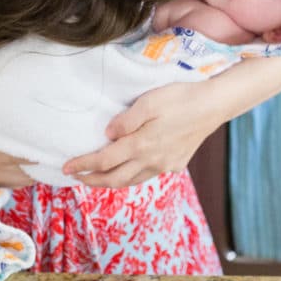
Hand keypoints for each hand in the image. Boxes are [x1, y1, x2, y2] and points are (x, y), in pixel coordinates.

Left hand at [63, 81, 217, 188]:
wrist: (214, 105)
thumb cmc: (180, 98)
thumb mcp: (149, 101)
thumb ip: (126, 120)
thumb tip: (107, 135)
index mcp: (142, 145)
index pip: (104, 161)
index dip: (83, 165)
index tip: (67, 167)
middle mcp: (152, 161)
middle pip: (115, 179)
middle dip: (92, 180)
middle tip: (76, 177)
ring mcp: (165, 165)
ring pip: (131, 181)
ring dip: (110, 182)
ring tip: (96, 178)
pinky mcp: (176, 164)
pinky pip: (147, 176)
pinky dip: (130, 177)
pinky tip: (126, 170)